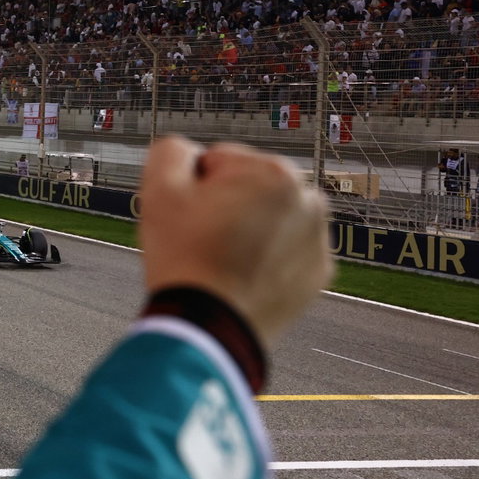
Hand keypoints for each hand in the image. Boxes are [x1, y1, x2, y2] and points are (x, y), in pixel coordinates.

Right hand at [138, 136, 331, 349]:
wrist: (209, 327)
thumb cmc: (184, 258)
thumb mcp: (159, 189)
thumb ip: (173, 151)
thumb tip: (191, 154)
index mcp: (273, 172)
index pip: (219, 162)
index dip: (195, 189)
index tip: (191, 219)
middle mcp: (309, 199)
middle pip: (248, 188)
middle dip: (227, 205)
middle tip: (205, 240)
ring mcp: (318, 238)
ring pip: (269, 218)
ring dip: (249, 228)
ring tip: (224, 260)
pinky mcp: (318, 272)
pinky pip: (285, 251)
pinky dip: (266, 259)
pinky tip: (243, 276)